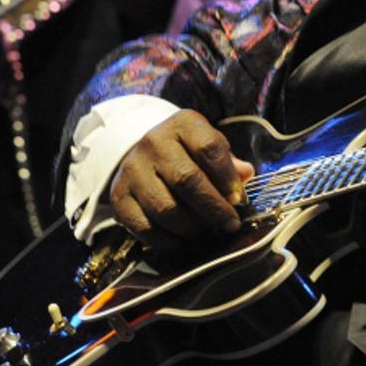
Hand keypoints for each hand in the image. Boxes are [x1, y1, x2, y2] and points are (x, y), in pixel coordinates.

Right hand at [109, 109, 254, 248]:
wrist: (142, 153)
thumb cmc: (186, 152)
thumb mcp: (208, 146)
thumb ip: (227, 161)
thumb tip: (245, 174)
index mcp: (183, 125)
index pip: (208, 147)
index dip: (227, 177)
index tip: (239, 199)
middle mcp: (154, 143)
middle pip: (186, 180)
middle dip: (214, 208)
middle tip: (230, 225)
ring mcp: (133, 170)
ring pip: (165, 208)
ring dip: (192, 227)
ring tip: (207, 232)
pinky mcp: (119, 196)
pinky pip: (145, 227)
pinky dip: (168, 240)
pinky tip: (183, 240)